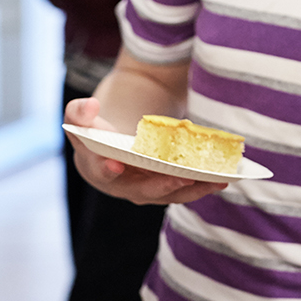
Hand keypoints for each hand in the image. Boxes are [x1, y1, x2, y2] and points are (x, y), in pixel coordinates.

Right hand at [65, 97, 225, 204]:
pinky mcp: (163, 189)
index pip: (102, 171)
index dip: (108, 169)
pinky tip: (221, 180)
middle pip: (143, 190)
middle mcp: (122, 186)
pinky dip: (201, 188)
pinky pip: (183, 192)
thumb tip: (89, 105)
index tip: (116, 165)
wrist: (105, 152)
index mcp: (98, 168)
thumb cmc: (94, 135)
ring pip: (169, 194)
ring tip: (216, 181)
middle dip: (163, 184)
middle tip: (183, 177)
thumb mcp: (81, 120)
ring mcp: (144, 190)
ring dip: (193, 190)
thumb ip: (78, 112)